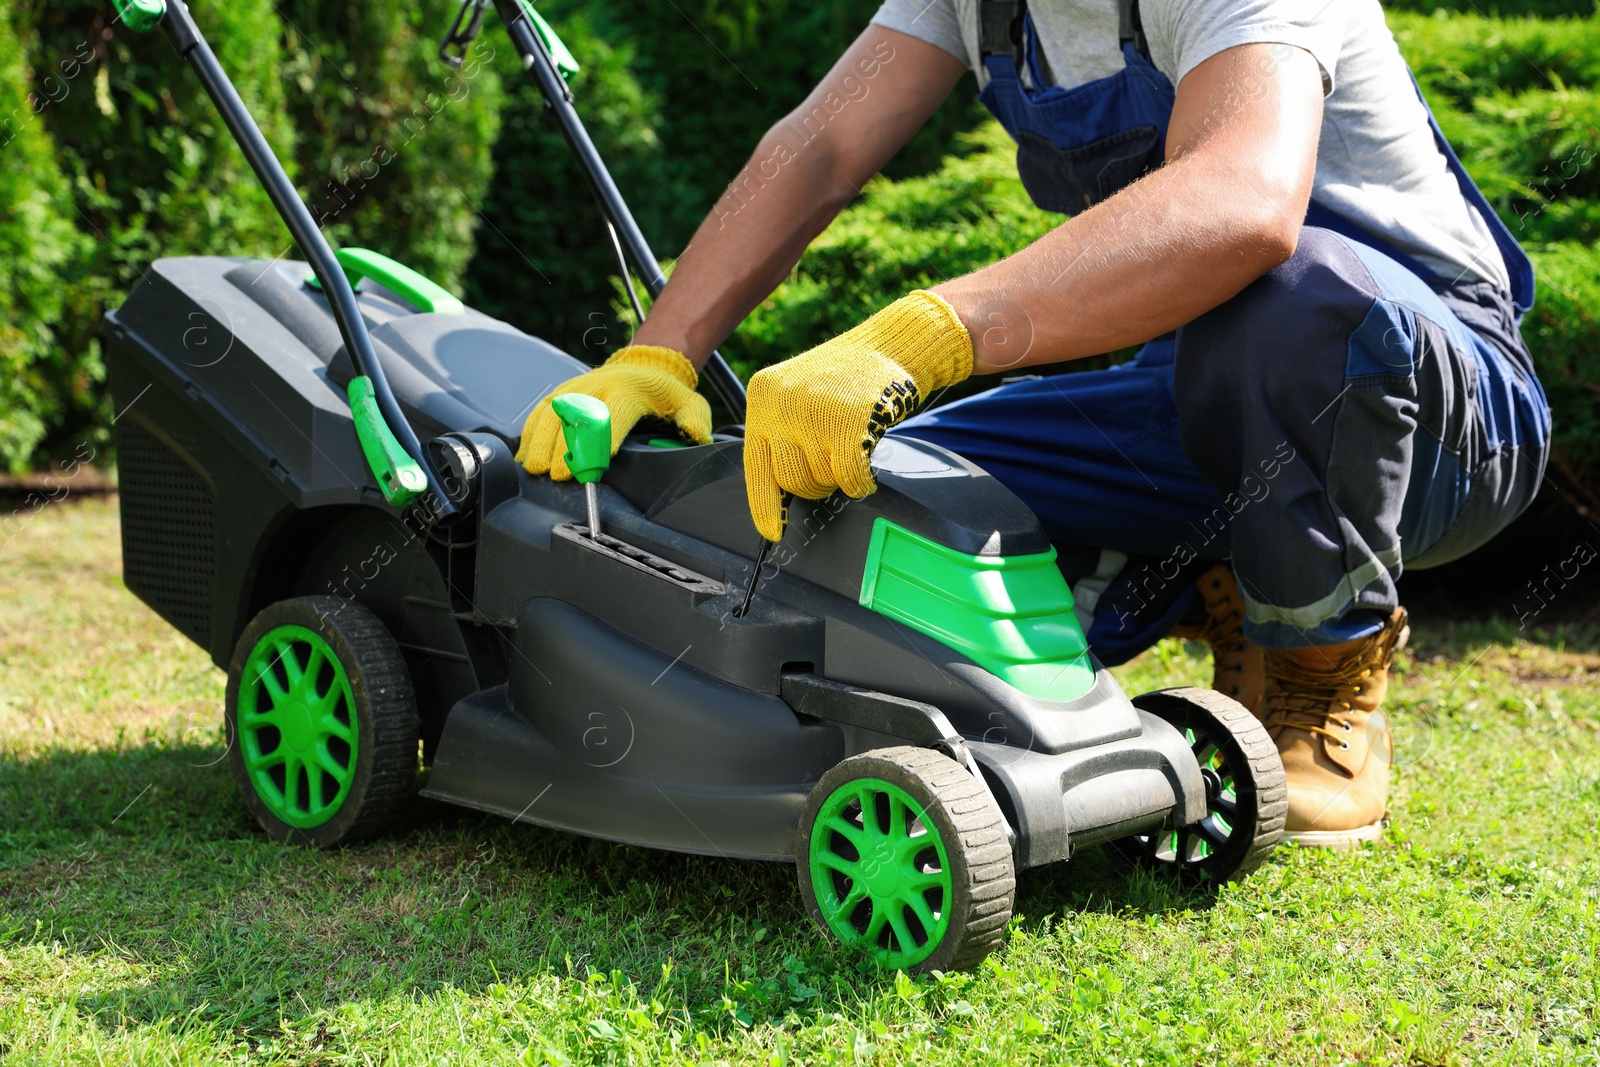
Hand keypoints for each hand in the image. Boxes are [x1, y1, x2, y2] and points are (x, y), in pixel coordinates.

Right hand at [516, 345, 711, 478]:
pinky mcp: (561, 393)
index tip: (593, 466)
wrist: (644, 365)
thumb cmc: (664, 392)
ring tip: (535, 468)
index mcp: (628, 390)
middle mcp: (597, 386)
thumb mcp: (688, 402)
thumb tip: (695, 436)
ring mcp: (576, 388)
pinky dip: (530, 433)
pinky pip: (540, 411)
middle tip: (559, 474)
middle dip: (565, 447)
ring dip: (540, 441)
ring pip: (551, 413)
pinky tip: (525, 455)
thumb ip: (694, 419)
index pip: (612, 416)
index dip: (601, 440)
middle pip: (575, 416)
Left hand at [743, 290, 972, 540]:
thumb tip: (778, 492)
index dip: (764, 504)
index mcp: (762, 396)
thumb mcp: (797, 397)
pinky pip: (849, 478)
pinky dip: (861, 481)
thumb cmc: (847, 377)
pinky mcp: (848, 424)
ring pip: (821, 479)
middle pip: (790, 480)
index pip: (754, 464)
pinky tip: (867, 467)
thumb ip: (781, 435)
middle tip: (832, 465)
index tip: (772, 529)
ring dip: (840, 475)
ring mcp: (814, 413)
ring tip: (851, 444)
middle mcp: (781, 404)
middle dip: (814, 484)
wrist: (890, 344)